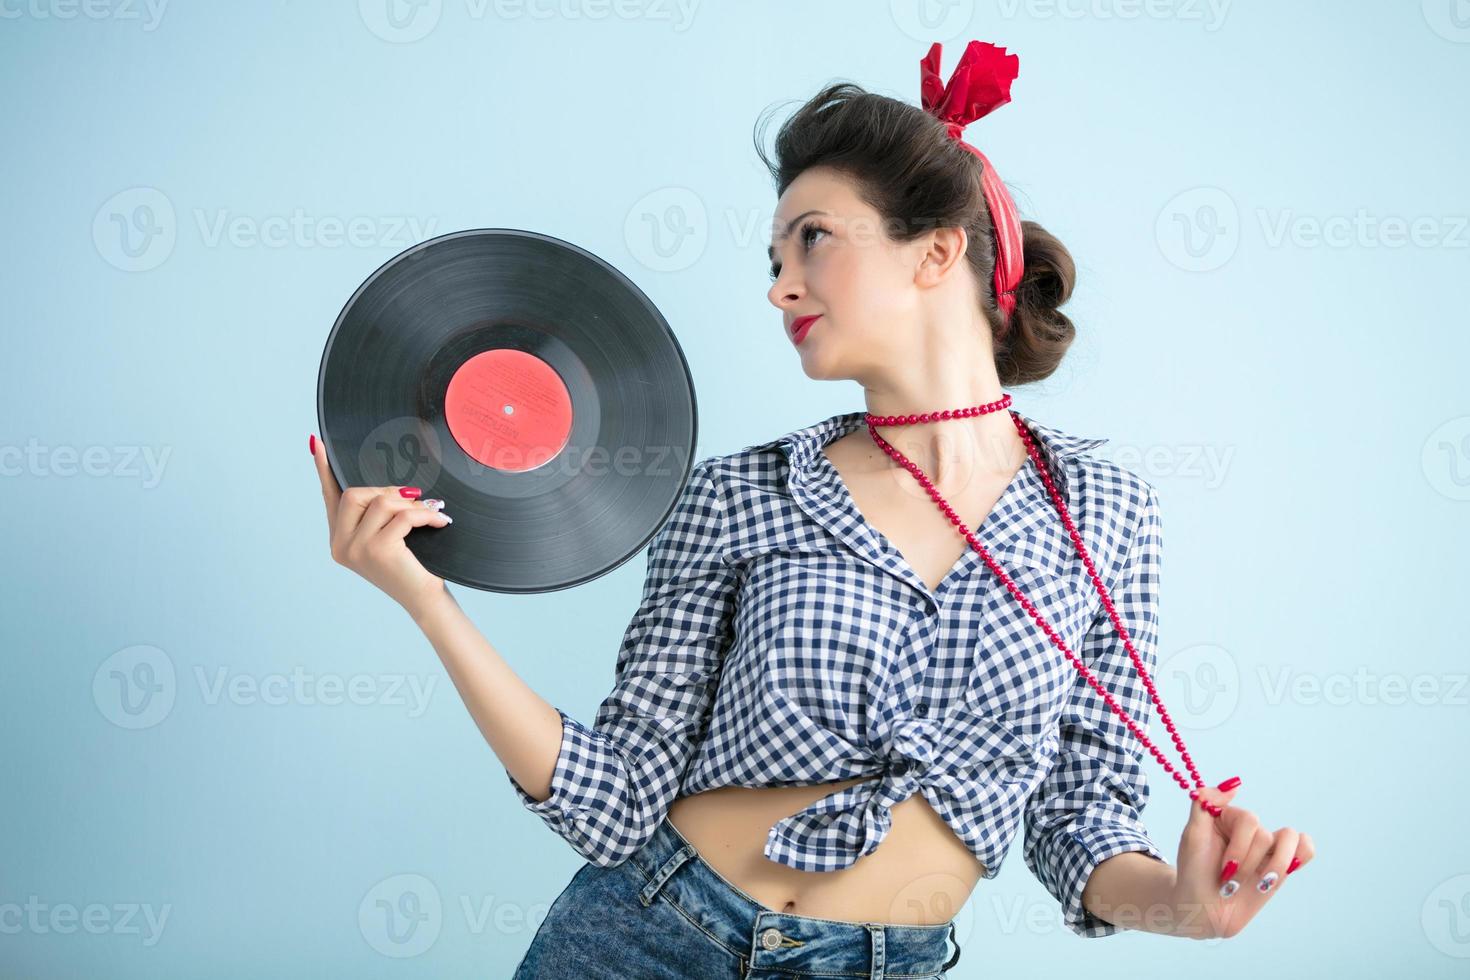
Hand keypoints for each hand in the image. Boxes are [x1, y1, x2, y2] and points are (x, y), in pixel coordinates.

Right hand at [310, 433, 451, 616]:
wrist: (425, 600)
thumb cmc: (411, 567)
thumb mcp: (389, 536)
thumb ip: (379, 513)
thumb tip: (391, 487)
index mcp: (339, 539)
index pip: (329, 498)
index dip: (324, 470)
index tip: (316, 444)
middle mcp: (340, 545)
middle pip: (355, 494)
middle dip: (388, 492)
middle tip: (415, 501)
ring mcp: (356, 549)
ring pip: (381, 503)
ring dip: (411, 504)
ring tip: (431, 514)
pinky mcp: (377, 550)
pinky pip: (403, 516)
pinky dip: (425, 514)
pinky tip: (439, 521)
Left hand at [1165, 780, 1315, 939]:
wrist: (1204, 909)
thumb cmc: (1194, 873)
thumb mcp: (1192, 836)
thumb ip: (1204, 804)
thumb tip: (1233, 784)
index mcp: (1227, 816)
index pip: (1250, 819)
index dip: (1239, 847)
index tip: (1222, 868)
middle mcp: (1249, 828)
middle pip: (1266, 835)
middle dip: (1248, 864)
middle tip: (1230, 880)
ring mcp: (1267, 846)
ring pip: (1290, 840)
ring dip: (1271, 868)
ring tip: (1256, 884)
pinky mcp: (1281, 864)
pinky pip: (1307, 848)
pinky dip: (1301, 856)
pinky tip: (1288, 869)